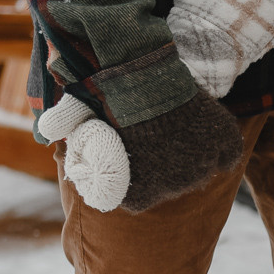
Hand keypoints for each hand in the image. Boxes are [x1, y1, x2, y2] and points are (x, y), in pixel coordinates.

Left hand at [39, 86, 243, 213]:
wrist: (140, 74)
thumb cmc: (108, 100)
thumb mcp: (85, 121)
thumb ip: (73, 132)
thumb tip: (46, 133)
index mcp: (140, 194)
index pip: (141, 198)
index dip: (139, 179)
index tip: (136, 159)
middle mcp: (173, 188)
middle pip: (175, 184)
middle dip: (168, 166)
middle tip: (160, 137)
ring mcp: (201, 169)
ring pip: (202, 170)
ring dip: (195, 155)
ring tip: (181, 128)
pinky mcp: (223, 147)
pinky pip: (227, 156)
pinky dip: (222, 147)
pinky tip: (208, 132)